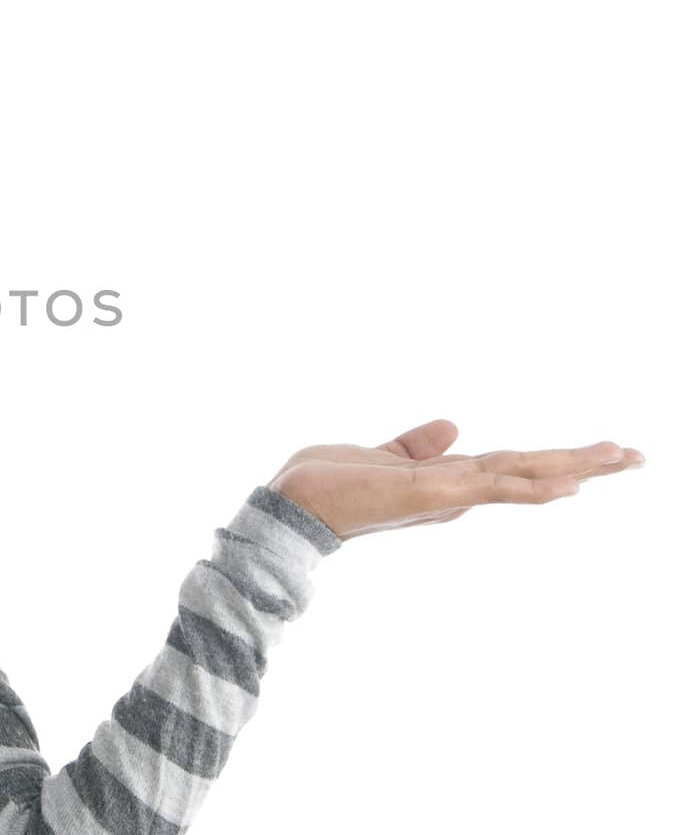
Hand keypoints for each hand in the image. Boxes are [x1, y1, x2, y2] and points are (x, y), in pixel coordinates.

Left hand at [266, 418, 645, 540]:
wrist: (292, 505)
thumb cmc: (328, 483)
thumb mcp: (381, 455)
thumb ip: (415, 444)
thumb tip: (452, 426)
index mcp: (446, 482)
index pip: (513, 467)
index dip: (556, 461)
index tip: (602, 453)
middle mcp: (454, 492)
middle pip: (530, 472)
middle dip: (584, 464)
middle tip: (639, 454)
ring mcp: (446, 495)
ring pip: (522, 477)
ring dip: (572, 468)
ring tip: (621, 457)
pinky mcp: (429, 493)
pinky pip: (488, 489)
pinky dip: (528, 489)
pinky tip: (566, 487)